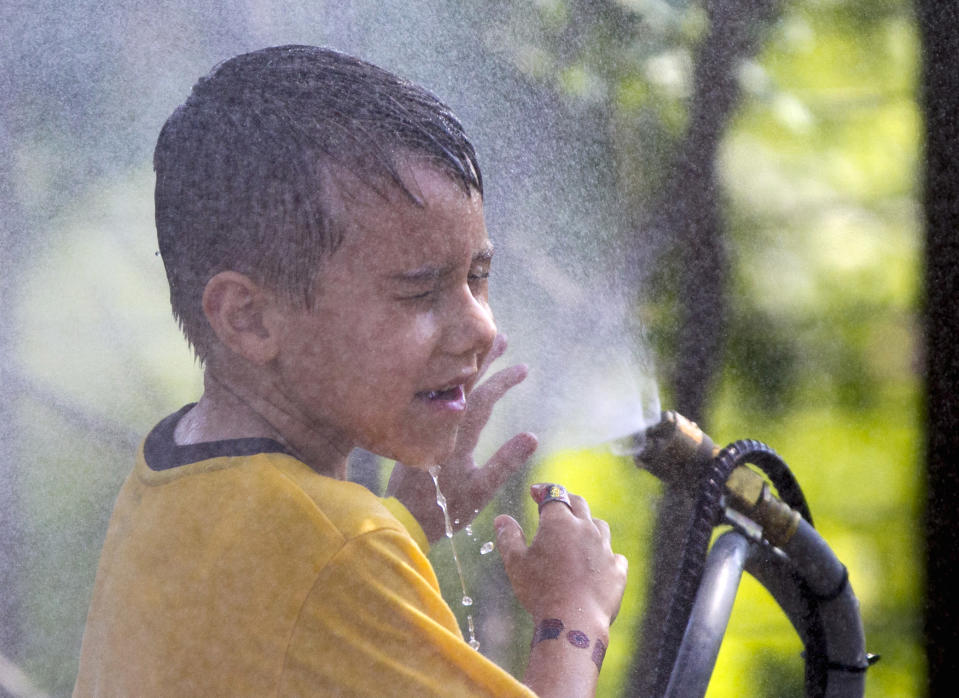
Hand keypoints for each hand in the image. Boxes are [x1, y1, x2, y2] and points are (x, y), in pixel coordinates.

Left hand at [387, 335, 537, 542]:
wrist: (401, 517)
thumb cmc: (442, 509)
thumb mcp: (480, 491)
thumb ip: (505, 463)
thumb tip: (532, 436)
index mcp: (456, 436)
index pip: (482, 399)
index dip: (503, 381)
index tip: (523, 368)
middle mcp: (440, 423)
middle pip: (464, 382)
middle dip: (485, 359)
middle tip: (502, 337)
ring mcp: (426, 424)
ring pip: (450, 386)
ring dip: (469, 367)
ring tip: (484, 349)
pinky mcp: (417, 429)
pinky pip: (436, 394)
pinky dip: (451, 380)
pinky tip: (457, 375)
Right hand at [494, 484, 627, 626]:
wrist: (574, 622)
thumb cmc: (540, 591)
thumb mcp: (516, 563)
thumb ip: (508, 537)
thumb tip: (501, 519)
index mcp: (560, 522)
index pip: (553, 494)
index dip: (543, 490)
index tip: (535, 491)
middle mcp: (586, 529)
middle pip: (579, 504)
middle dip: (566, 500)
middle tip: (556, 504)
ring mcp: (605, 549)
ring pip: (599, 526)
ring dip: (588, 525)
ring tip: (578, 532)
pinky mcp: (617, 570)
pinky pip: (614, 555)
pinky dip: (604, 554)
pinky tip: (598, 562)